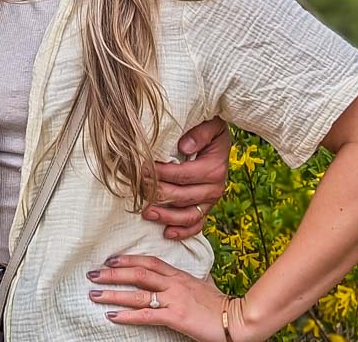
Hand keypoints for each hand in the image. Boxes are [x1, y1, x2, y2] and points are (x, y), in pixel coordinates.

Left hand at [86, 255, 256, 341]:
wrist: (238, 319)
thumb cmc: (222, 304)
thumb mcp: (204, 286)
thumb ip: (192, 280)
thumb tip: (190, 277)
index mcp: (179, 275)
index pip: (149, 261)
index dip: (128, 259)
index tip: (110, 259)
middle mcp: (173, 283)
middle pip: (138, 272)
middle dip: (113, 272)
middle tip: (92, 273)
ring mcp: (173, 299)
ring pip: (137, 292)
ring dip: (113, 292)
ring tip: (94, 292)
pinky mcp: (175, 316)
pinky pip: (146, 314)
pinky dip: (127, 314)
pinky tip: (112, 315)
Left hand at [143, 116, 230, 239]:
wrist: (220, 138)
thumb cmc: (210, 128)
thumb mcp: (210, 125)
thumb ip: (199, 133)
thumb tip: (184, 147)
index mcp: (214, 168)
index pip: (183, 175)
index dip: (161, 175)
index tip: (142, 170)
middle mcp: (215, 188)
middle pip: (183, 197)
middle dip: (158, 194)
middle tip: (138, 188)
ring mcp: (210, 201)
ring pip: (189, 216)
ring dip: (167, 217)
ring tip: (146, 213)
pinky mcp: (206, 207)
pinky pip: (196, 225)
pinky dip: (182, 232)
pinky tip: (166, 233)